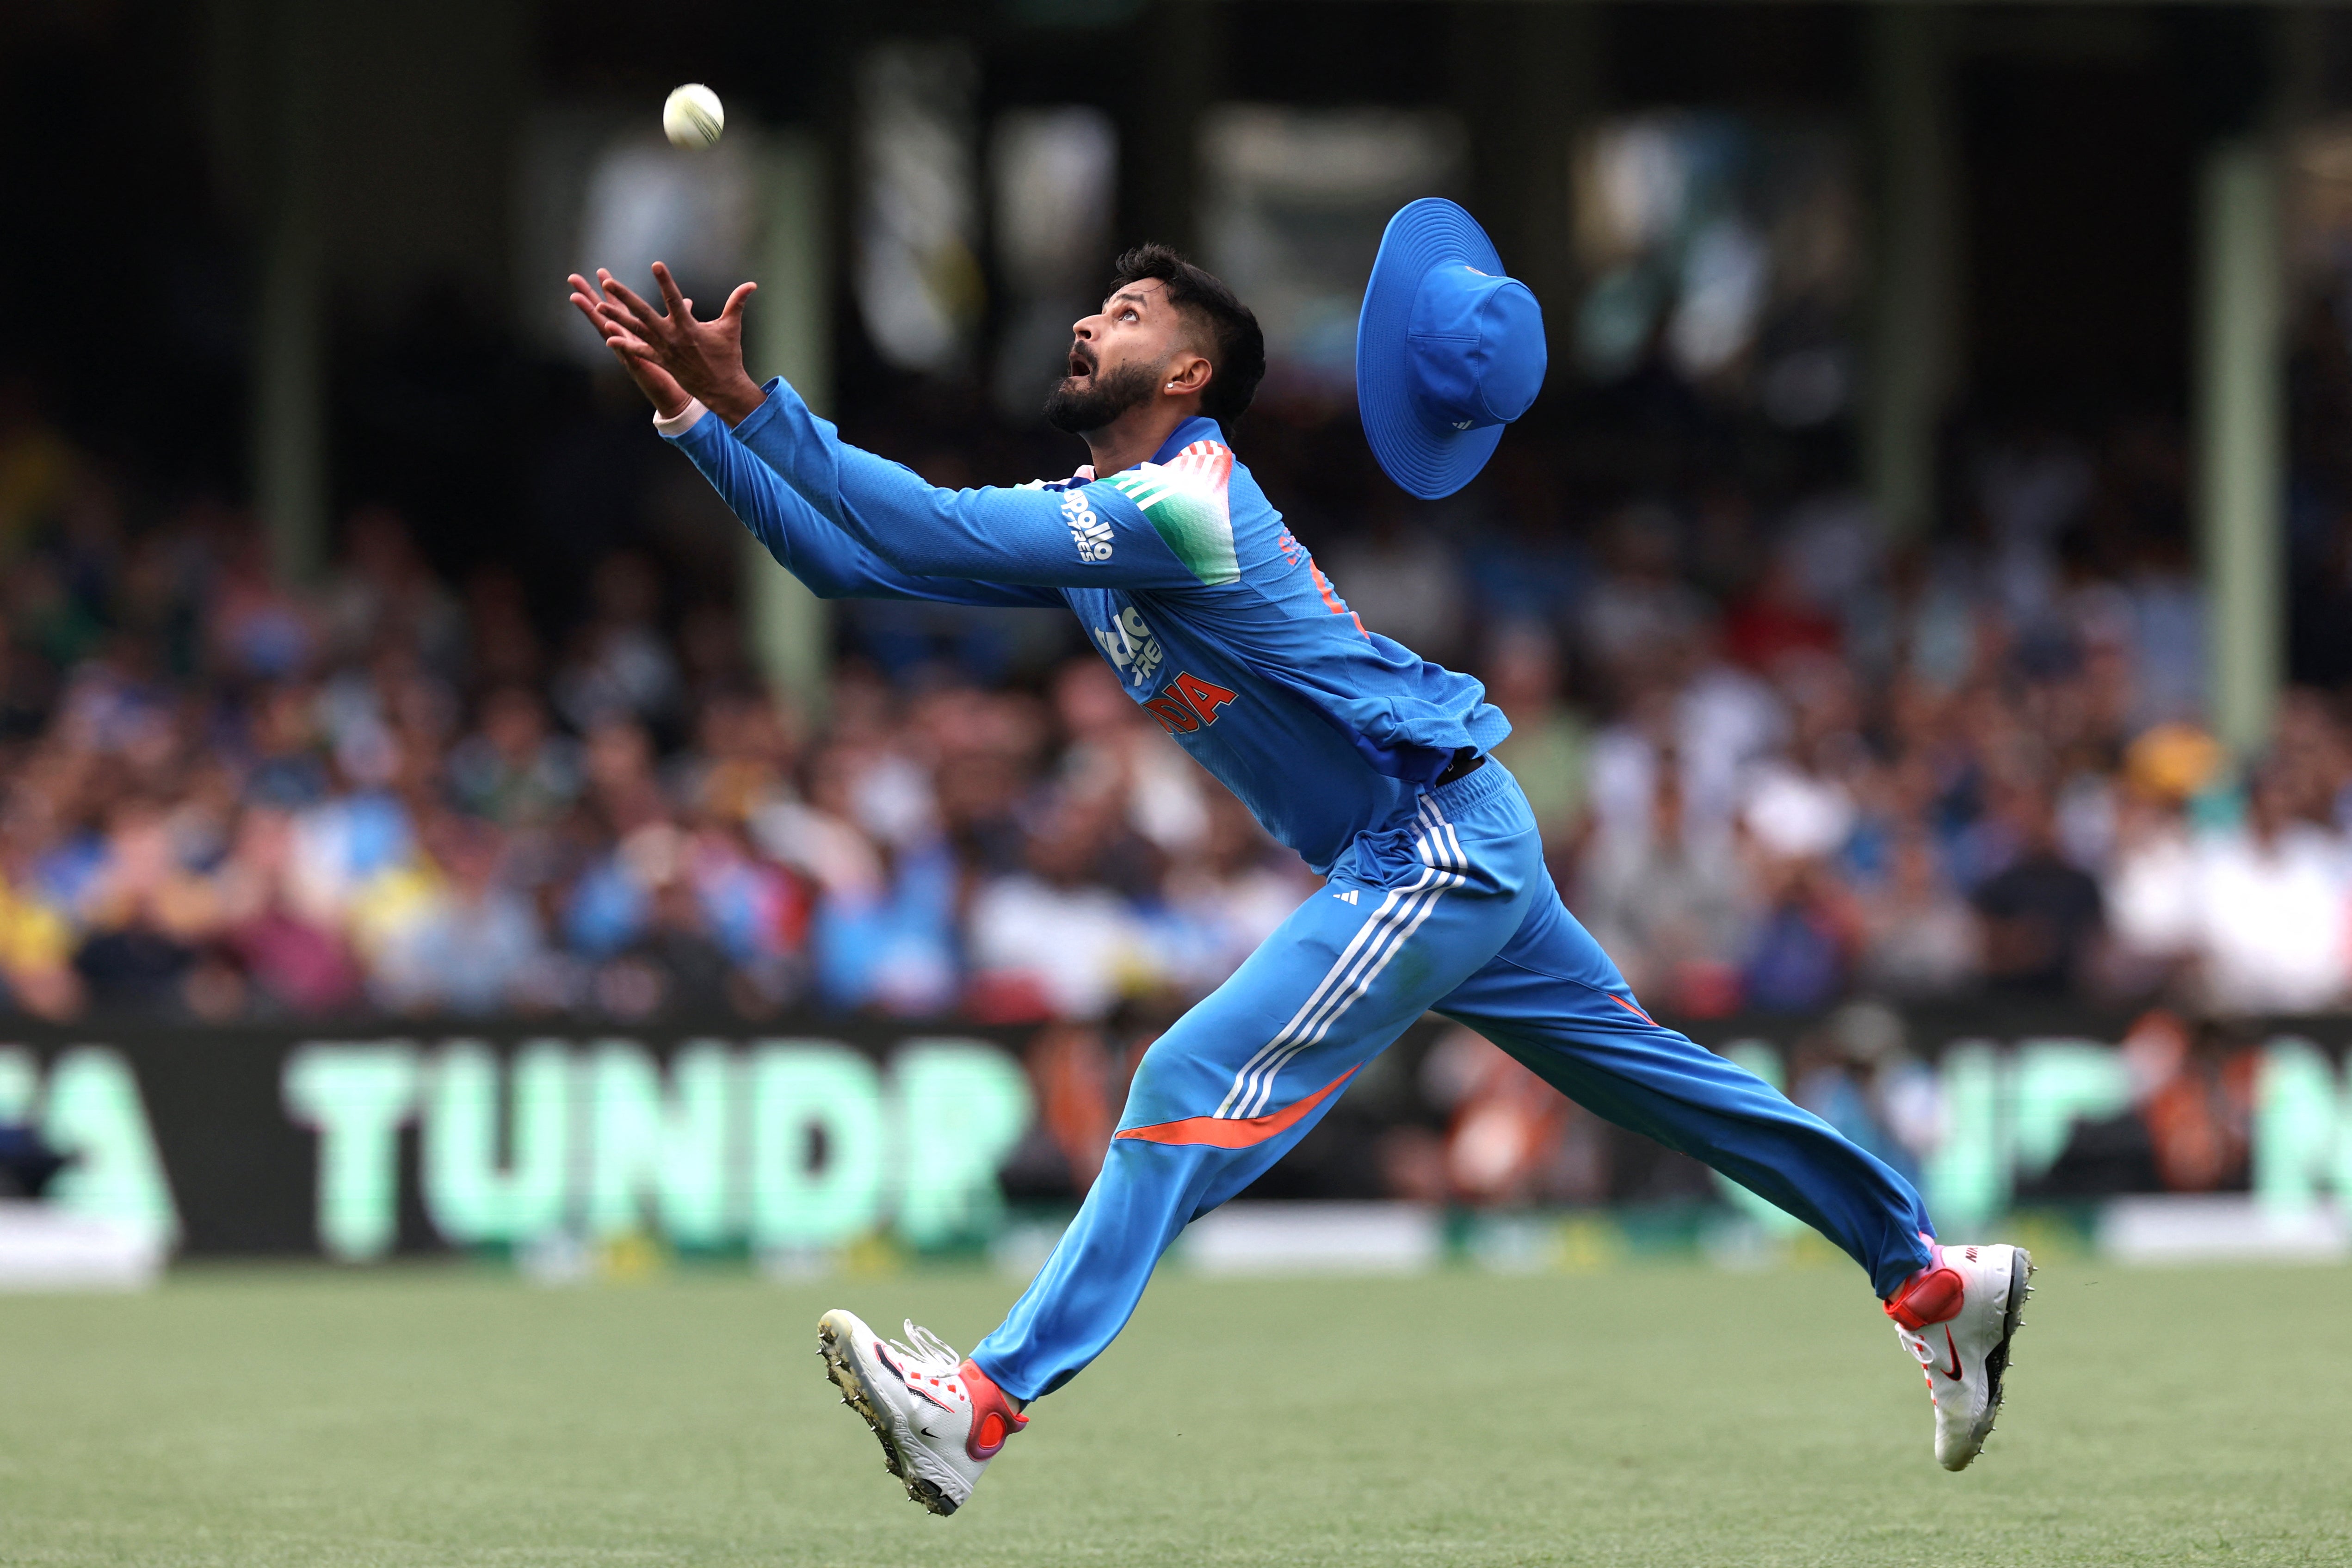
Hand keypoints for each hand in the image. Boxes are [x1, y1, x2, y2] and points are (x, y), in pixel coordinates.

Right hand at [567, 272, 691, 417]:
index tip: (601, 272)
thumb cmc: (673, 366)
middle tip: (573, 278)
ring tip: (578, 299)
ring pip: (606, 330)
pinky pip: (625, 351)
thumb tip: (688, 301)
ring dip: (593, 314)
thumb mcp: (675, 337)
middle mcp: (626, 341)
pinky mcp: (638, 365)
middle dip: (589, 296)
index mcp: (634, 332)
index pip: (619, 307)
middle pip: (604, 314)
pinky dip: (617, 341)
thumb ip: (679, 319)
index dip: (610, 291)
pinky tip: (608, 329)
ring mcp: (627, 353)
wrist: (674, 394)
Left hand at [592, 262, 765, 424]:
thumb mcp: (731, 327)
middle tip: (609, 283)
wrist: (721, 388)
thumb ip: (737, 303)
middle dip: (625, 297)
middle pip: (643, 313)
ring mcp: (663, 350)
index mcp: (688, 326)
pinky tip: (608, 338)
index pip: (674, 298)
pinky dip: (624, 346)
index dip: (665, 281)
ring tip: (599, 306)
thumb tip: (752, 284)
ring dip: (616, 318)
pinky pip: (639, 352)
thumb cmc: (727, 356)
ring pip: (635, 331)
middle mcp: (671, 337)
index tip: (656, 264)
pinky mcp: (661, 361)